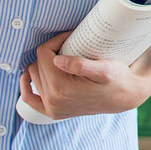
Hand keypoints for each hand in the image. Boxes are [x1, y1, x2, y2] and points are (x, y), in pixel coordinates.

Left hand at [19, 32, 150, 120]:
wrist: (124, 97)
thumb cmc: (117, 79)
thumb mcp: (105, 69)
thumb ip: (81, 64)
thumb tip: (57, 60)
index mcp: (61, 89)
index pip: (44, 54)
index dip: (56, 41)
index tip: (70, 37)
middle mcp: (53, 101)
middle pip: (37, 64)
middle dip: (50, 52)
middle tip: (68, 47)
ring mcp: (51, 108)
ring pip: (32, 76)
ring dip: (42, 65)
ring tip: (59, 59)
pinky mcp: (52, 112)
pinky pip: (28, 98)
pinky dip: (26, 85)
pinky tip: (29, 75)